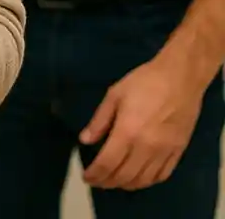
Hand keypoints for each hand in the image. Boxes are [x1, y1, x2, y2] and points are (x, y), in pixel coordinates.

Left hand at [80, 55, 204, 189]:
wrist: (179, 79)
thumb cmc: (143, 83)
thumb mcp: (114, 95)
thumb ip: (99, 121)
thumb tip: (84, 140)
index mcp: (127, 132)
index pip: (107, 163)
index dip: (95, 174)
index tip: (86, 177)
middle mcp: (146, 148)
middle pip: (124, 176)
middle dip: (107, 182)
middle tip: (97, 181)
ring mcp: (164, 152)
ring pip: (143, 180)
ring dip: (125, 185)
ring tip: (113, 181)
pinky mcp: (177, 153)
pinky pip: (161, 176)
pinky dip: (147, 182)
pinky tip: (138, 178)